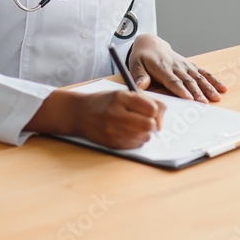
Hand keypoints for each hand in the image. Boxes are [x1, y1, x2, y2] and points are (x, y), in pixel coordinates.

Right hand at [26, 89, 164, 149]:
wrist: (78, 113)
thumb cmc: (103, 102)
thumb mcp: (121, 93)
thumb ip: (143, 101)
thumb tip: (161, 116)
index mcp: (120, 97)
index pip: (151, 108)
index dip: (155, 110)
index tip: (152, 111)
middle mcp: (116, 114)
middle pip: (149, 125)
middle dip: (152, 124)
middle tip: (147, 121)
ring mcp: (113, 130)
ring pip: (144, 137)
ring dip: (144, 133)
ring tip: (135, 127)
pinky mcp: (111, 143)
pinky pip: (134, 145)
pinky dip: (136, 140)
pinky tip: (128, 133)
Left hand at [128, 34, 227, 102]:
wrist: (151, 44)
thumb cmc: (142, 58)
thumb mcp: (135, 65)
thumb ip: (139, 76)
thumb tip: (139, 86)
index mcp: (162, 68)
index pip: (172, 80)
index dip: (181, 89)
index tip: (188, 98)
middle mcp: (176, 66)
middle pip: (188, 81)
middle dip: (197, 92)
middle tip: (204, 103)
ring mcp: (185, 66)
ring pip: (198, 77)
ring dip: (208, 87)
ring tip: (216, 97)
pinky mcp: (190, 66)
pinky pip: (203, 73)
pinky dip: (213, 80)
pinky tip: (222, 87)